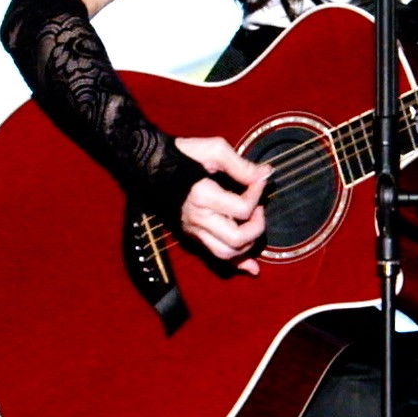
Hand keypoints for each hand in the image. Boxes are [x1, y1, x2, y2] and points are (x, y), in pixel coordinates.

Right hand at [173, 136, 269, 274]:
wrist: (151, 164)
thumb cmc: (182, 154)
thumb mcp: (214, 149)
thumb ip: (241, 165)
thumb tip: (265, 174)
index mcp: (202, 197)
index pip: (243, 208)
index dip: (258, 192)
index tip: (259, 178)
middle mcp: (197, 219)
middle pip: (237, 239)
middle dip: (257, 226)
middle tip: (258, 206)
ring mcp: (193, 230)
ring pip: (226, 254)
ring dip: (248, 245)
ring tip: (254, 226)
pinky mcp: (191, 234)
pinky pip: (214, 256)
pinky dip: (236, 263)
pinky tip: (251, 267)